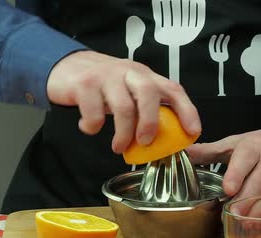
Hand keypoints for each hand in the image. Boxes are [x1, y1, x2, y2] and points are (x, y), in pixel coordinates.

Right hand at [46, 50, 200, 153]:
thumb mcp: (130, 92)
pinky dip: (93, 126)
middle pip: (149, 93)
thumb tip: (165, 143)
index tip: (193, 132)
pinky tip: (90, 128)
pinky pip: (93, 111)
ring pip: (123, 106)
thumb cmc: (105, 86)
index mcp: (146, 76)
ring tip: (119, 147)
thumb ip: (146, 110)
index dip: (187, 110)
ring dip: (123, 133)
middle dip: (151, 122)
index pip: (173, 89)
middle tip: (145, 142)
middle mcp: (130, 72)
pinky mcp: (85, 83)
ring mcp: (107, 76)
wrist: (68, 67)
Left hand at [186, 129, 260, 215]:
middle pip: (260, 183)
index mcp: (254, 147)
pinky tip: (258, 224)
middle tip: (232, 213)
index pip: (245, 159)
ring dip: (257, 213)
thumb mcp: (236, 144)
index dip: (236, 174)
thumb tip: (184, 152)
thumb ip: (210, 151)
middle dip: (246, 200)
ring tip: (244, 222)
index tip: (228, 188)